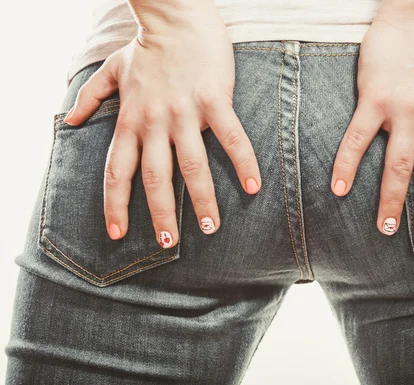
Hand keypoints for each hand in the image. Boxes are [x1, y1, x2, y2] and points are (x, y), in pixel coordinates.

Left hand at [63, 3, 260, 246]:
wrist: (176, 14)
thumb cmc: (148, 44)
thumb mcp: (112, 69)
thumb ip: (91, 97)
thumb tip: (68, 119)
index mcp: (131, 120)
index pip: (118, 171)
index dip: (115, 205)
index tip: (118, 234)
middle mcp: (154, 122)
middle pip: (156, 178)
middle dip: (160, 215)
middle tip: (169, 243)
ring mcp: (185, 113)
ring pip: (193, 166)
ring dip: (202, 200)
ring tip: (210, 228)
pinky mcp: (214, 100)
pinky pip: (230, 137)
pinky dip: (243, 163)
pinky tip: (254, 187)